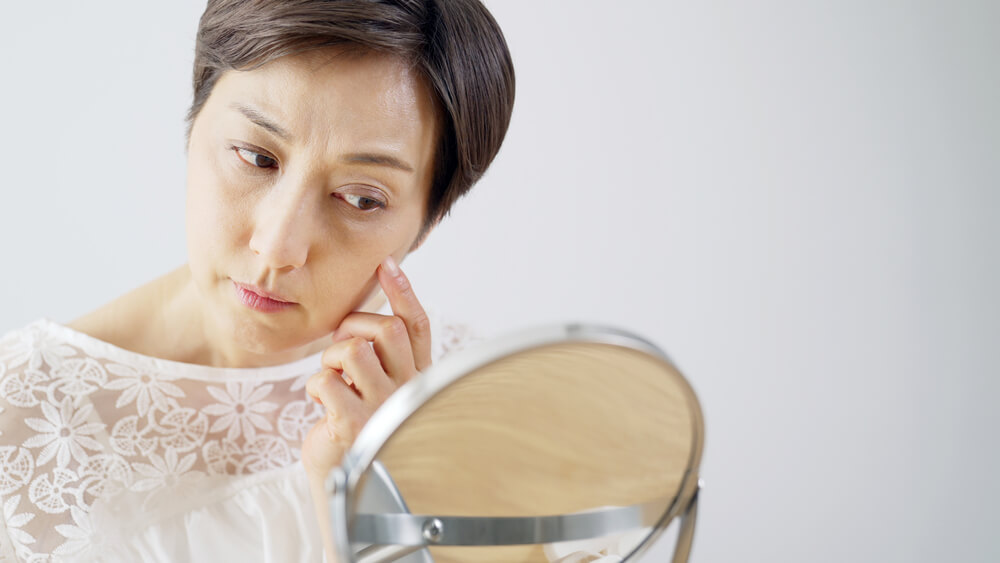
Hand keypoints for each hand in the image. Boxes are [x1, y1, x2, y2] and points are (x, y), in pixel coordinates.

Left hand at [301, 255, 431, 480]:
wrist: (345, 487)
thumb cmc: (354, 431)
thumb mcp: (372, 388)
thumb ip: (377, 356)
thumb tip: (368, 310)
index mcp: (415, 379)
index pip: (417, 327)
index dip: (403, 292)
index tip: (386, 264)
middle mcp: (406, 392)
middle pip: (387, 330)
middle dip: (354, 325)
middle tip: (340, 345)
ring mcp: (383, 410)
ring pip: (355, 350)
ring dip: (331, 357)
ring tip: (331, 377)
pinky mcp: (354, 426)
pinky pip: (328, 380)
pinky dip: (314, 384)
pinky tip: (318, 400)